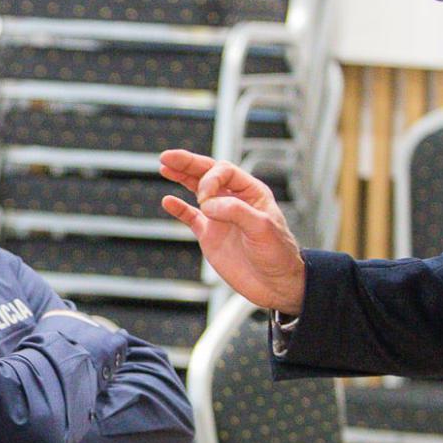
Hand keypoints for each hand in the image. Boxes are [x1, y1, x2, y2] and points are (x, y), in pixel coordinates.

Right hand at [158, 149, 306, 313]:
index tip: (205, 202)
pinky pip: (190, 217)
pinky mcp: (210, 235)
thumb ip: (236, 212)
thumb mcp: (263, 229)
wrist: (276, 285)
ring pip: (196, 191)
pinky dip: (178, 209)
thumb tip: (207, 204)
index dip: (210, 180)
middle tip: (167, 157)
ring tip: (164, 166)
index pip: (224, 171)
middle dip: (188, 164)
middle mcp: (234, 200)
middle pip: (207, 174)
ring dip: (181, 178)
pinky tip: (168, 201)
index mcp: (251, 193)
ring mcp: (220, 217)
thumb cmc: (279, 255)